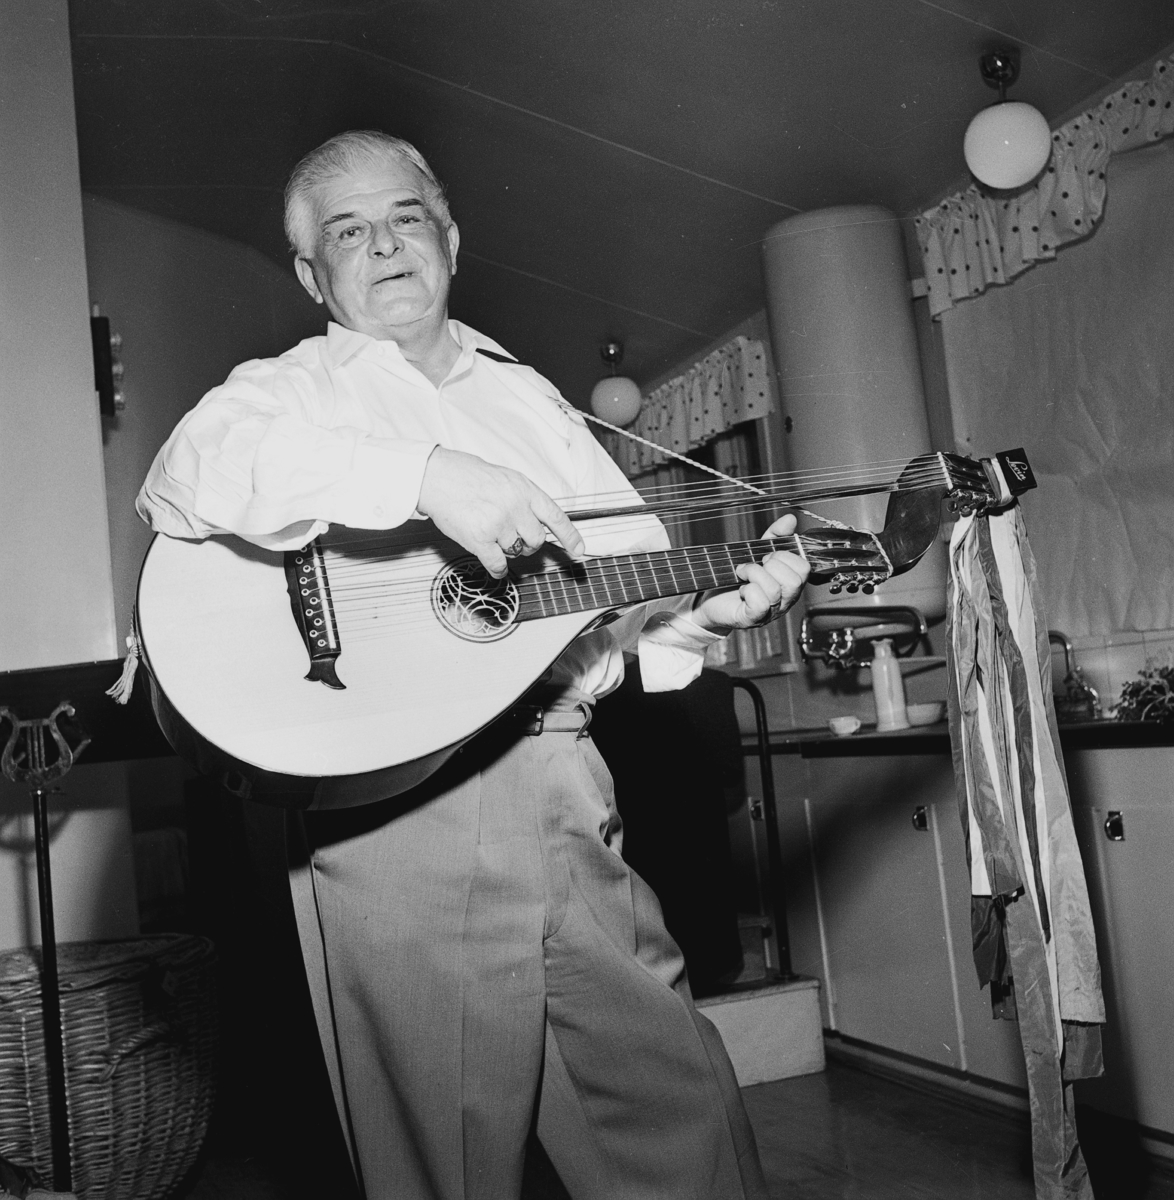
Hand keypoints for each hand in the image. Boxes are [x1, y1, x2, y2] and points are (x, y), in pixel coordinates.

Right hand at [416, 446, 585, 578]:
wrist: (436, 477)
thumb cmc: (466, 476)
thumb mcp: (506, 478)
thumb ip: (524, 499)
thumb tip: (538, 520)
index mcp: (525, 489)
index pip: (556, 516)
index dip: (570, 536)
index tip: (578, 550)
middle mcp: (516, 507)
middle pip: (537, 539)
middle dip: (527, 542)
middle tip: (512, 535)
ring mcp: (499, 524)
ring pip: (515, 551)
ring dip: (506, 549)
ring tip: (490, 532)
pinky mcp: (480, 539)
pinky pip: (498, 564)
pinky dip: (498, 568)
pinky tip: (494, 565)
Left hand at [691, 513, 808, 634]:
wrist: (712, 599)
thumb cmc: (737, 578)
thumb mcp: (757, 552)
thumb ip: (775, 536)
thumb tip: (790, 519)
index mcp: (790, 584)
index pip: (804, 568)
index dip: (786, 556)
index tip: (767, 556)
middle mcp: (785, 600)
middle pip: (794, 581)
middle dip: (771, 565)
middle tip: (756, 565)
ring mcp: (771, 612)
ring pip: (775, 590)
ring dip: (754, 574)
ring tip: (743, 574)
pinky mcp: (754, 619)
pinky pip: (760, 603)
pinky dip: (749, 591)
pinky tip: (742, 590)